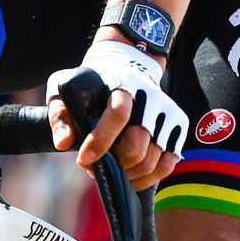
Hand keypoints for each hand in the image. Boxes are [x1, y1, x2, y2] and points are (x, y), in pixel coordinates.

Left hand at [47, 39, 187, 189]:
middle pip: (137, 146)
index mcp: (122, 83)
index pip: (118, 115)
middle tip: (98, 166)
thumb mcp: (68, 88)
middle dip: (115, 164)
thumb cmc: (93, 83)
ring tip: (114, 169)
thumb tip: (64, 143)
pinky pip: (169, 163)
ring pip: (153, 160)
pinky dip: (150, 176)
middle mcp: (150, 96)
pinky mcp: (178, 124)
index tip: (83, 160)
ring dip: (130, 174)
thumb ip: (61, 114)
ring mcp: (167, 111)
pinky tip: (133, 172)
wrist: (129, 63)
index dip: (101, 141)